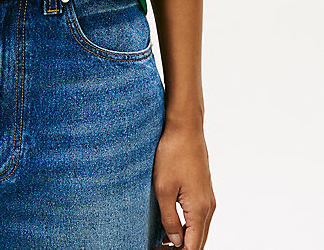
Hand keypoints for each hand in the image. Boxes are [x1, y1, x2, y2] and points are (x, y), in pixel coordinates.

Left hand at [152, 120, 215, 248]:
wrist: (185, 127)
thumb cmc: (173, 153)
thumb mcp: (163, 189)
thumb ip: (169, 219)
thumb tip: (175, 241)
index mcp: (199, 209)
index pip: (193, 247)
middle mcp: (208, 206)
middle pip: (198, 241)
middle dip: (180, 249)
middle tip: (158, 248)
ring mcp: (208, 198)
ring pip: (199, 229)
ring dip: (184, 239)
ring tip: (161, 241)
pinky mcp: (203, 190)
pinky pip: (198, 216)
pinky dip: (187, 226)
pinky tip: (170, 225)